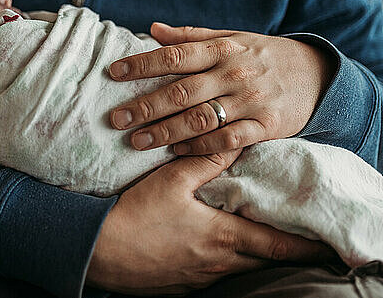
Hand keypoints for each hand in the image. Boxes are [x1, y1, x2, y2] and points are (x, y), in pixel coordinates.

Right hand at [86, 151, 334, 294]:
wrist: (99, 249)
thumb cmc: (136, 213)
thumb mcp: (172, 180)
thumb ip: (208, 159)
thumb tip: (236, 141)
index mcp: (223, 237)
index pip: (278, 246)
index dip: (305, 246)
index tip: (326, 244)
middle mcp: (219, 264)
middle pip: (264, 262)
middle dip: (283, 252)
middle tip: (298, 240)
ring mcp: (200, 280)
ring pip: (240, 270)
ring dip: (253, 257)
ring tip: (257, 240)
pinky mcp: (182, 287)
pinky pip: (213, 277)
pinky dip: (224, 264)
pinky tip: (212, 251)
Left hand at [108, 23, 335, 154]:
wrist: (316, 75)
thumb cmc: (263, 55)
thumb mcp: (232, 37)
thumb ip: (191, 36)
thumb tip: (153, 28)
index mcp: (222, 49)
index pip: (174, 56)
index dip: (142, 64)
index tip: (114, 73)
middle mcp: (233, 74)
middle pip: (181, 92)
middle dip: (145, 106)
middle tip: (116, 118)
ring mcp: (250, 101)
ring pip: (200, 119)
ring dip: (166, 132)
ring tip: (137, 141)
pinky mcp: (265, 126)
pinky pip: (227, 140)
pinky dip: (200, 146)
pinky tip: (176, 151)